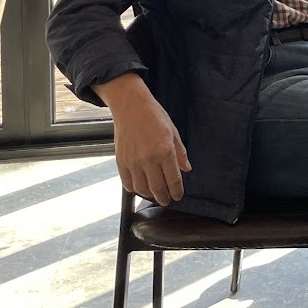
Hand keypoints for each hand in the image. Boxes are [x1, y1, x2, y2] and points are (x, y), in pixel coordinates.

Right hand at [94, 72, 190, 204]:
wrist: (131, 107)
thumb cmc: (154, 116)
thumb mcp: (173, 132)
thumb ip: (180, 153)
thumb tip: (186, 169)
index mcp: (165, 151)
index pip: (173, 179)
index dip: (177, 191)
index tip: (178, 196)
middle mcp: (148, 159)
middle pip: (157, 188)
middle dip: (164, 198)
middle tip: (167, 200)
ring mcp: (133, 162)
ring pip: (142, 189)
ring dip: (150, 195)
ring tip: (155, 194)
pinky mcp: (121, 162)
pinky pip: (127, 183)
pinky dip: (135, 189)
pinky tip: (140, 187)